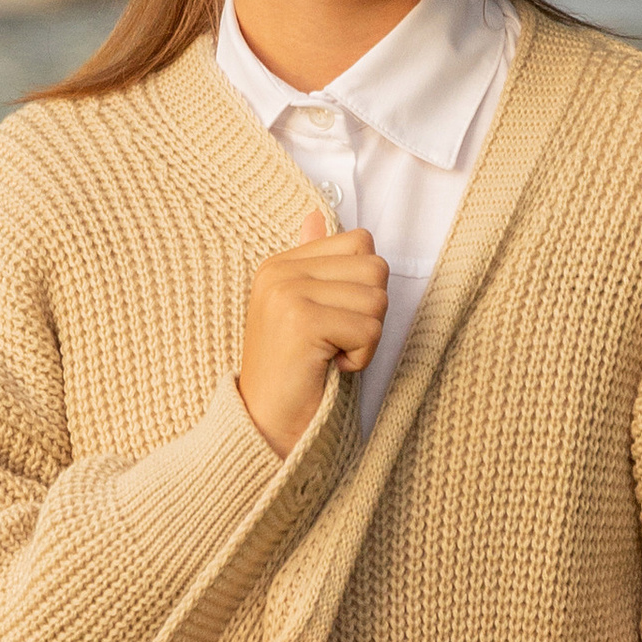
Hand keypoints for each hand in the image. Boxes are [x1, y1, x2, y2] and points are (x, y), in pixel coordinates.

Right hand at [238, 207, 388, 456]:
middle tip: (336, 341)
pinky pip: (369, 330)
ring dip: (366, 338)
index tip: (334, 319)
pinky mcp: (302, 322)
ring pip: (377, 299)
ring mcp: (288, 293)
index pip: (360, 242)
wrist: (264, 426)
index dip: (362, 287)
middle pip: (375, 267)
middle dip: (369, 312)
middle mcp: (280, 271)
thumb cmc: (292, 375)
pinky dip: (360, 358)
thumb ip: (312, 262)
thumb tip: (316, 215)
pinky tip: (330, 367)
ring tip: (330, 354)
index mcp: (281, 263)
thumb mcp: (300, 309)